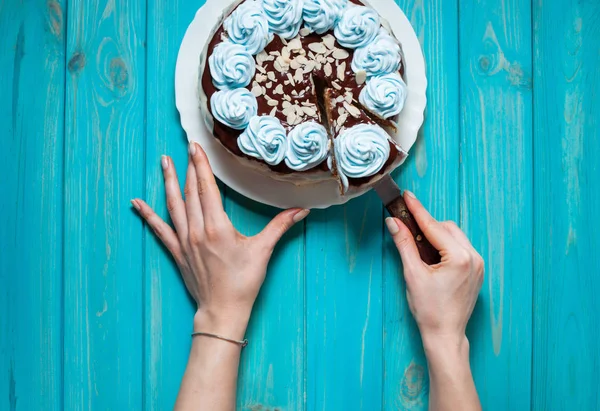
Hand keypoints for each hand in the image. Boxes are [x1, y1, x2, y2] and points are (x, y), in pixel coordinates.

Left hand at [132, 142, 308, 338]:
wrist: (222, 310)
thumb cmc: (243, 282)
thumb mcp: (263, 251)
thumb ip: (280, 226)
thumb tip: (302, 210)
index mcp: (217, 227)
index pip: (206, 188)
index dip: (201, 166)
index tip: (196, 147)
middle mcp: (197, 230)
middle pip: (190, 192)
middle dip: (188, 167)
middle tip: (185, 146)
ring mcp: (184, 241)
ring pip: (173, 205)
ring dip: (168, 182)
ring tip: (163, 162)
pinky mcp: (177, 252)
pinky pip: (159, 230)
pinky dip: (148, 215)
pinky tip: (136, 203)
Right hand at [385, 191, 483, 350]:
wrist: (445, 334)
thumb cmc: (429, 310)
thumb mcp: (413, 274)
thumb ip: (404, 244)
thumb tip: (394, 223)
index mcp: (460, 258)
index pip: (434, 226)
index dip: (417, 210)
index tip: (406, 196)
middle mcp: (474, 258)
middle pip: (447, 227)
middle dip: (427, 224)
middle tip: (406, 223)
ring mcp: (478, 265)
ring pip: (455, 236)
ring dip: (437, 234)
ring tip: (418, 242)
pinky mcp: (477, 271)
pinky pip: (461, 248)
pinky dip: (446, 245)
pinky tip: (432, 253)